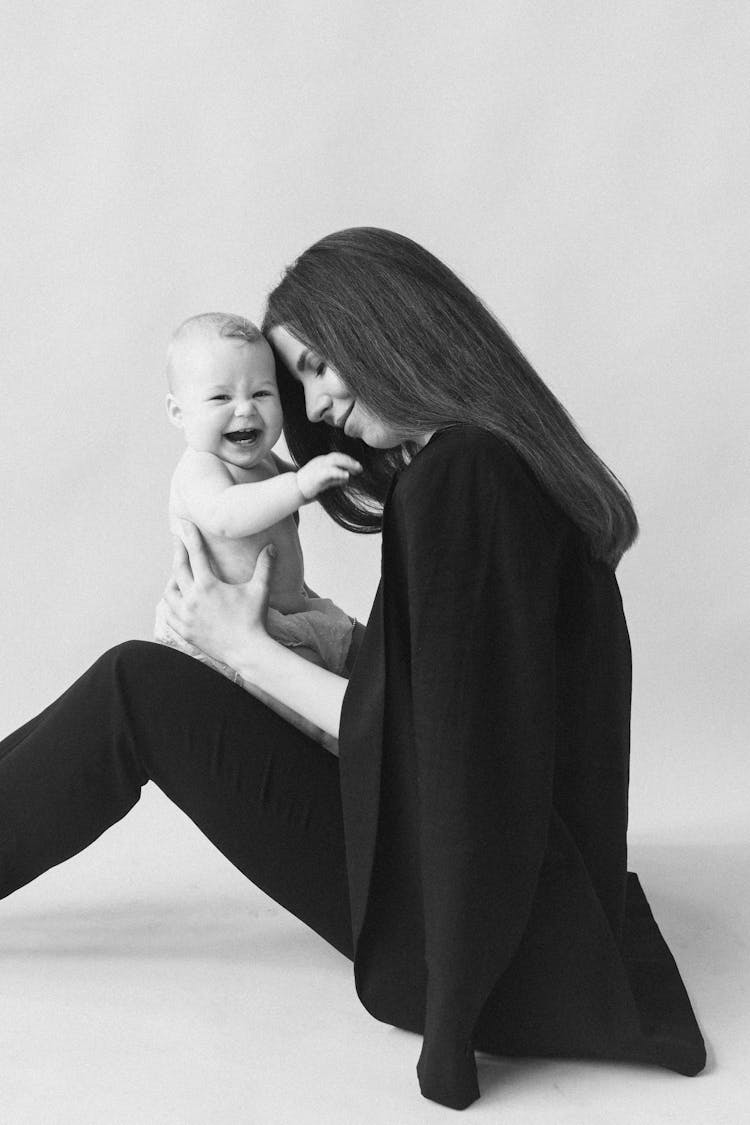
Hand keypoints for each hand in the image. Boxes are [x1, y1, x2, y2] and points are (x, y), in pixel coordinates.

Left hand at [163, 520, 275, 672]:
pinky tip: (175, 601)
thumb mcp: (260, 590)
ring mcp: (186, 616)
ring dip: (172, 580)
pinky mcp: (184, 631)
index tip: (183, 525)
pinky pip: (169, 614)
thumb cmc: (254, 619)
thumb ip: (265, 566)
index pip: (196, 554)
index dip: (189, 537)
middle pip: (178, 569)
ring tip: (177, 574)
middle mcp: (192, 599)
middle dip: (177, 552)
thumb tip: (272, 547)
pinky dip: (170, 604)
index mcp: (208, 585)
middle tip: (177, 540)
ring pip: (169, 592)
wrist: (247, 651)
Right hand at [296, 453, 361, 500]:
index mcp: (321, 461)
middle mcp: (320, 461)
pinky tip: (347, 476)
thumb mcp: (325, 481)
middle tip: (360, 468)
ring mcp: (318, 466)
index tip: (358, 467)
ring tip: (357, 469)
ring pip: (335, 460)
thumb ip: (335, 479)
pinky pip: (330, 471)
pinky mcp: (317, 474)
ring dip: (348, 464)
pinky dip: (339, 472)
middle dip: (350, 461)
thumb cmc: (309, 486)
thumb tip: (346, 478)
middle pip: (338, 456)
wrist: (294, 490)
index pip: (337, 457)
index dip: (348, 460)